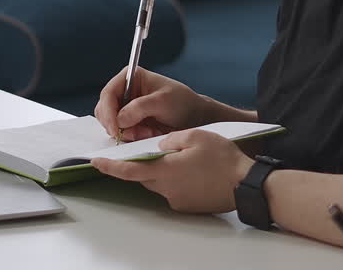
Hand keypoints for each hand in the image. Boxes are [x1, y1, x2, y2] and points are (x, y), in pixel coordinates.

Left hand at [91, 129, 254, 213]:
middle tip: (155, 150)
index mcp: (165, 170)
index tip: (95, 162)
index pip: (129, 170)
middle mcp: (167, 189)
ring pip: (160, 183)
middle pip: (144, 176)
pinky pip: (174, 191)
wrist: (246, 185)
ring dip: (163, 171)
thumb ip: (171, 139)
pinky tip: (194, 171)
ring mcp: (178, 200)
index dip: (110, 166)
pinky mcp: (188, 206)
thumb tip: (161, 145)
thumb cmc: (223, 159)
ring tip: (184, 158)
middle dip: (144, 163)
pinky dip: (177, 180)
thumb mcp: (195, 136)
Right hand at [94, 67, 211, 141]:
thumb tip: (120, 119)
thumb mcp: (163, 101)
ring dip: (125, 132)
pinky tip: (147, 134)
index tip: (115, 128)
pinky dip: (130, 137)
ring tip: (146, 132)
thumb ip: (140, 108)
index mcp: (130, 77)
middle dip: (115, 124)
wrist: (194, 118)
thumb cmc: (182, 103)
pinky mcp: (130, 122)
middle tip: (130, 134)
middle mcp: (125, 91)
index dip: (108, 111)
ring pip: (110, 123)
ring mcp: (126, 108)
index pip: (108, 93)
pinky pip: (120, 132)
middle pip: (104, 109)